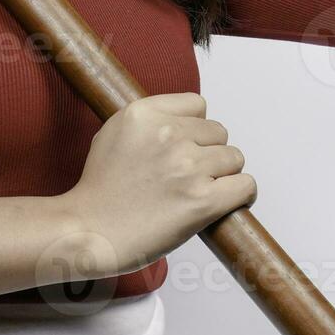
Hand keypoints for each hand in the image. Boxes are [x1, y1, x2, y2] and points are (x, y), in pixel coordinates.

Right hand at [56, 92, 255, 274]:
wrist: (90, 230)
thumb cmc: (99, 188)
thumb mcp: (114, 132)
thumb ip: (149, 120)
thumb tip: (185, 121)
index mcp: (144, 114)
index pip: (197, 104)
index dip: (194, 126)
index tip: (185, 144)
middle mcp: (168, 135)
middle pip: (219, 132)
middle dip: (208, 152)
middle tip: (189, 174)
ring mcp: (187, 167)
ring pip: (234, 158)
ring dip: (223, 175)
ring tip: (201, 190)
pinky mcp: (202, 201)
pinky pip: (245, 186)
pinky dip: (241, 195)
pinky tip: (225, 201)